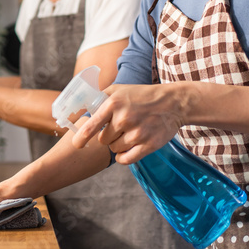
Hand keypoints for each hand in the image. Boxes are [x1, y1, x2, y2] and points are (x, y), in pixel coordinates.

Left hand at [70, 83, 184, 163]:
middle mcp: (124, 119)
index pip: (91, 126)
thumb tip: (81, 107)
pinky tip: (124, 151)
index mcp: (114, 104)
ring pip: (114, 149)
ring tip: (127, 133)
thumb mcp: (119, 90)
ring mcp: (137, 133)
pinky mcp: (148, 145)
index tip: (77, 144)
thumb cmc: (142, 95)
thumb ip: (100, 98)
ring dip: (117, 144)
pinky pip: (126, 159)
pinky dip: (122, 157)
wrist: (172, 103)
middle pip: (103, 140)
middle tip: (117, 128)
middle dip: (107, 136)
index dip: (81, 137)